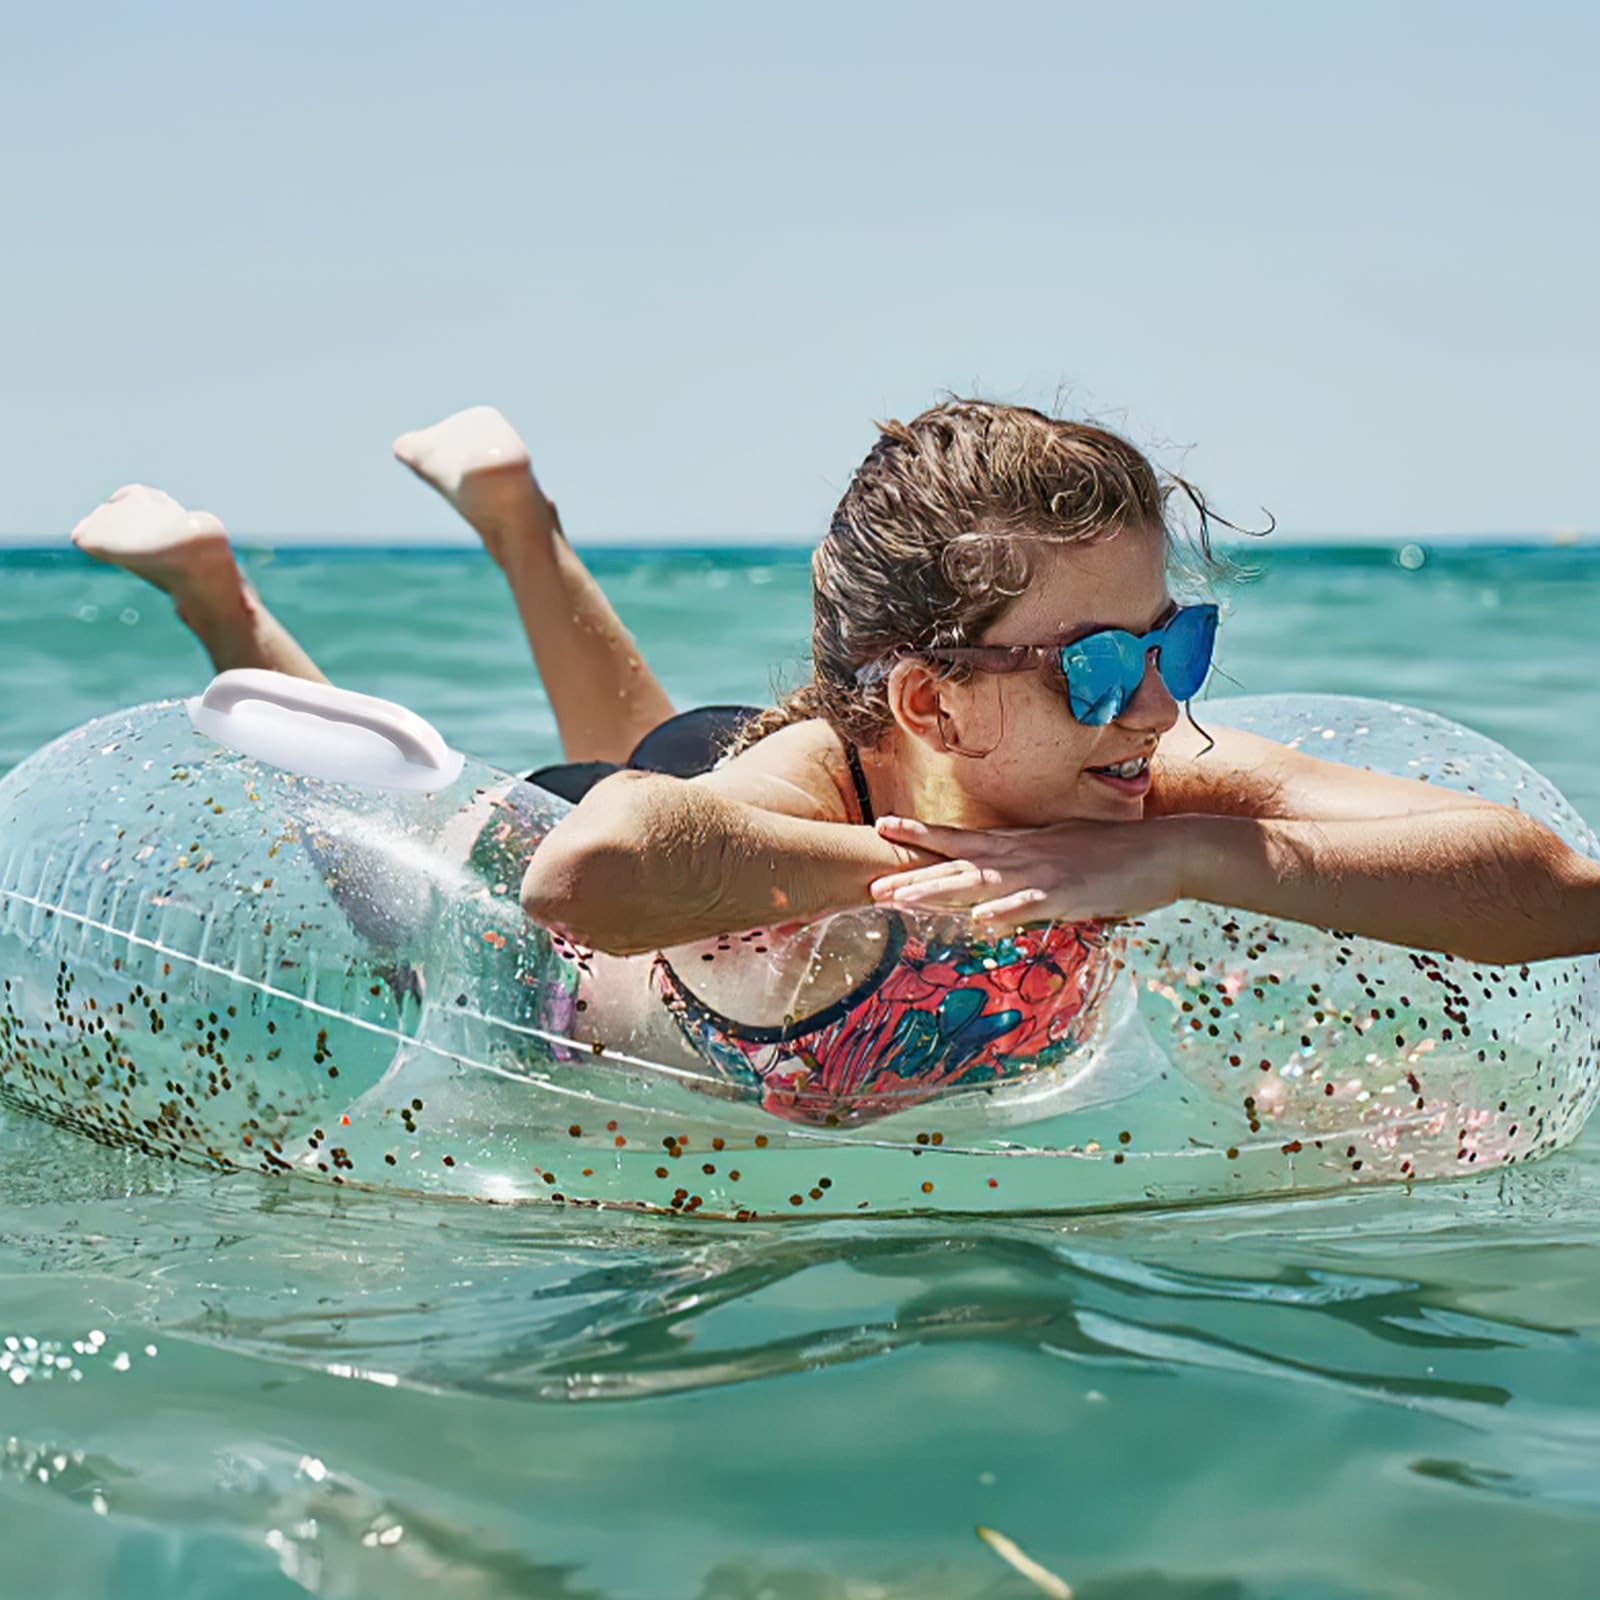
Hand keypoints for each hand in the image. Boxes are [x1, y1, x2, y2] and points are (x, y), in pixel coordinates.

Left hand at [868, 813, 1192, 924]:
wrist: (1165, 850)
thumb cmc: (1114, 854)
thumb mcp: (1061, 850)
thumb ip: (1027, 863)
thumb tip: (1000, 880)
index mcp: (1020, 844)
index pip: (960, 838)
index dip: (921, 834)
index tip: (882, 825)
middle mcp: (1023, 855)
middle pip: (958, 864)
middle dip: (913, 874)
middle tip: (872, 883)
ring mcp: (1043, 874)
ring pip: (980, 883)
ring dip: (939, 892)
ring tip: (902, 900)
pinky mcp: (1069, 894)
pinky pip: (1030, 906)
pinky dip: (1004, 912)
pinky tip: (979, 921)